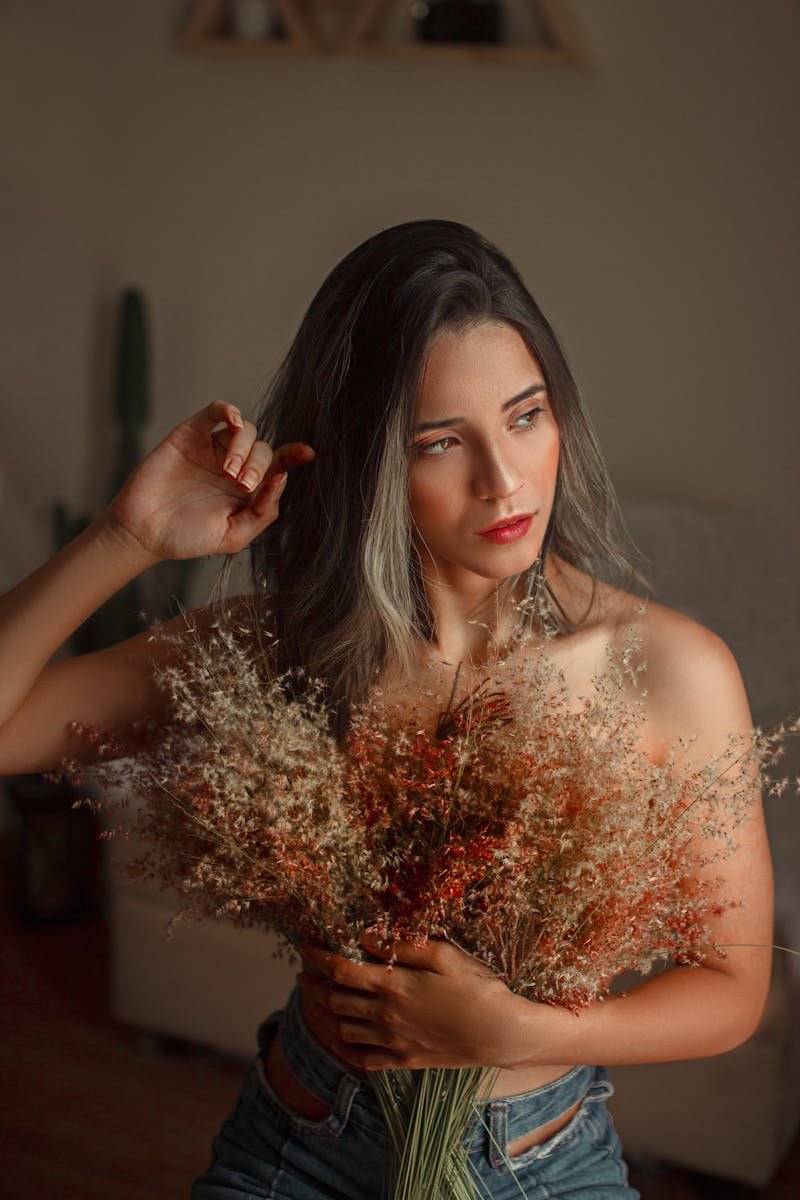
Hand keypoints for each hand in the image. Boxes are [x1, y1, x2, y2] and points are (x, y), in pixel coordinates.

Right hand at [105, 400, 314, 560]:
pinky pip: (215, 411)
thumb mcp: (234, 535)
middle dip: (258, 464)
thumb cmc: (188, 538)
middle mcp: (235, 465)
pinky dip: (228, 410)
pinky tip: (233, 422)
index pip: (280, 466)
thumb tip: (283, 479)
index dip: (295, 456)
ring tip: (227, 472)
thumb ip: (263, 512)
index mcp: (249, 489)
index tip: (307, 454)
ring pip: (244, 430)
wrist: (144, 532)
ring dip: (242, 447)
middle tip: (241, 484)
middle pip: (264, 449)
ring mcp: (213, 448)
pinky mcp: (191, 434)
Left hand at [297, 933, 521, 1071]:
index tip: (305, 945)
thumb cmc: (476, 986)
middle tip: (305, 972)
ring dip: (325, 1013)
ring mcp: (393, 1041)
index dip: (317, 956)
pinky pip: (362, 1058)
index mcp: (393, 985)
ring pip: (342, 1029)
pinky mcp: (404, 1060)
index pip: (340, 969)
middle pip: (333, 1000)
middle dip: (313, 984)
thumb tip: (366, 936)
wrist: (500, 1033)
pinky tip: (342, 1037)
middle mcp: (385, 1015)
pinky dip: (345, 1047)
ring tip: (319, 999)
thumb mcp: (444, 955)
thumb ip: (403, 945)